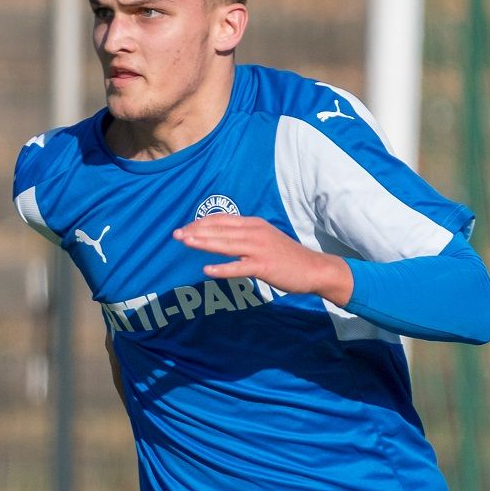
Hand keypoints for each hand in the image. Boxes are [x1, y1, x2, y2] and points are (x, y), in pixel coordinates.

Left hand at [174, 214, 352, 305]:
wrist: (313, 268)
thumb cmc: (285, 255)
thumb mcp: (263, 238)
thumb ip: (243, 235)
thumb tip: (220, 235)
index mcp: (253, 224)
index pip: (222, 220)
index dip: (201, 223)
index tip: (184, 228)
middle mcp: (255, 233)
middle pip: (220, 230)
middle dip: (196, 231)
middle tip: (176, 234)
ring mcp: (259, 249)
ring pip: (227, 245)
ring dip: (204, 243)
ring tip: (186, 243)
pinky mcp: (264, 266)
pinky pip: (240, 267)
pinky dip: (223, 268)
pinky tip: (206, 270)